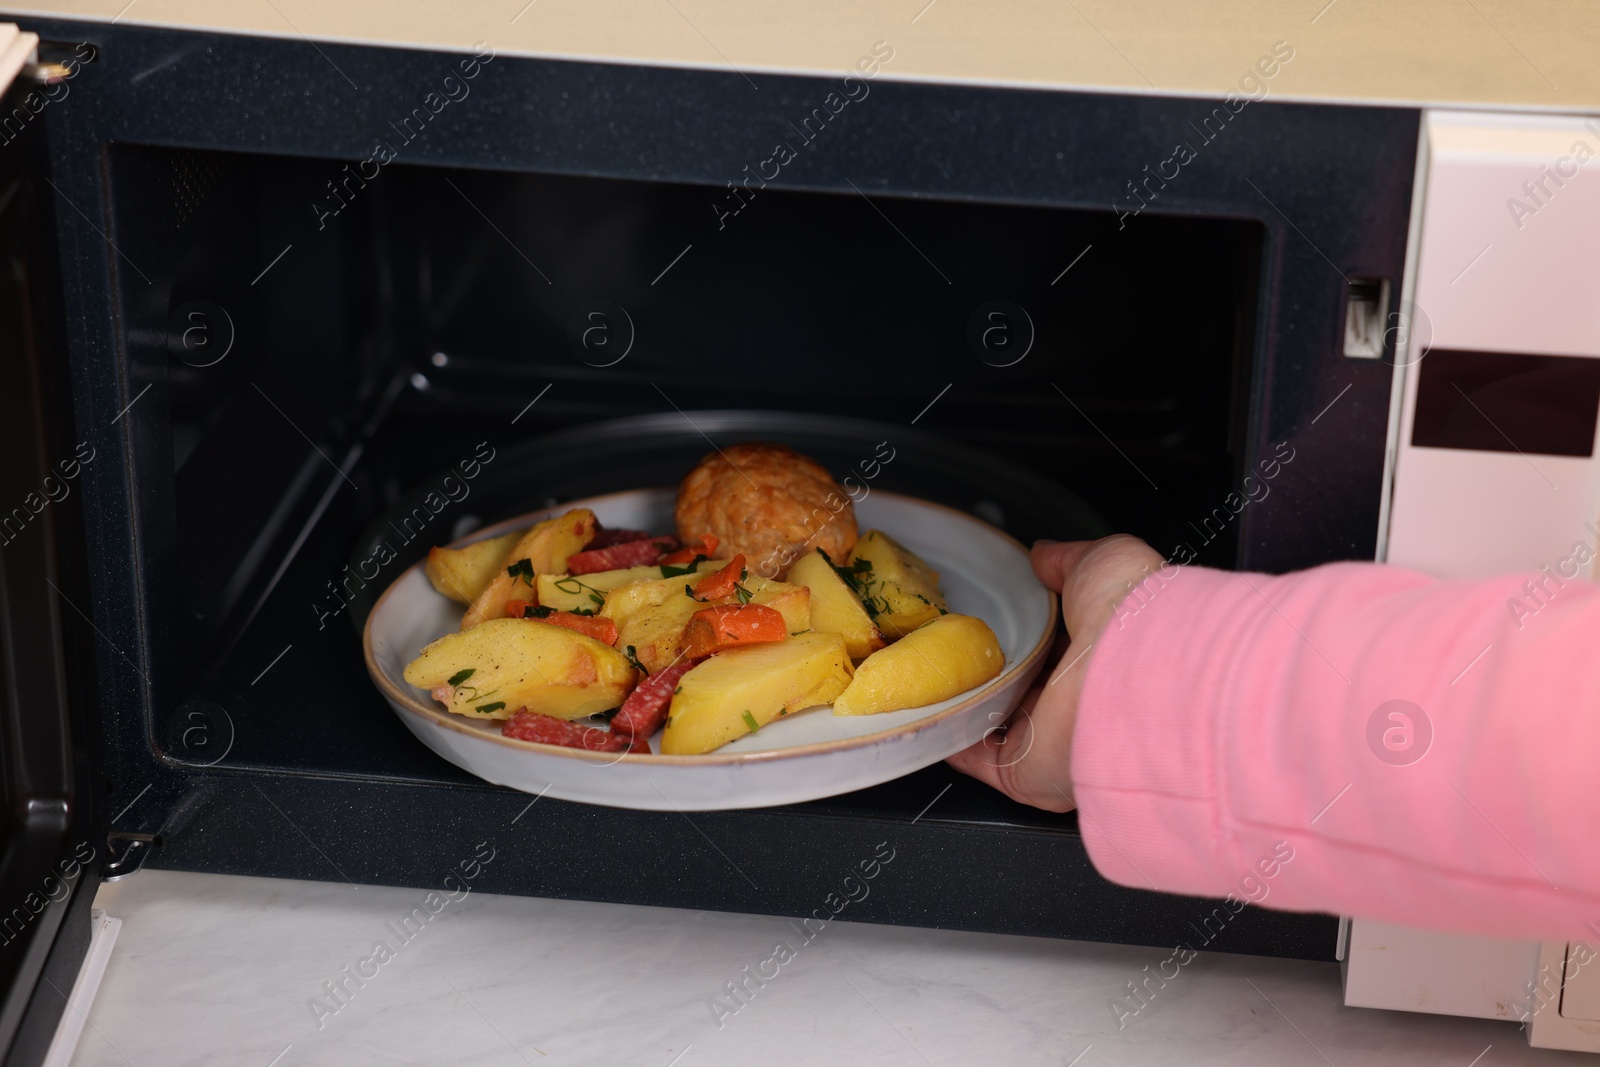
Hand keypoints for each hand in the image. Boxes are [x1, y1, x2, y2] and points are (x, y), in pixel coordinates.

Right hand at [947, 534, 1165, 810]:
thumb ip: (1066, 559)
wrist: (1136, 677)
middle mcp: (1078, 699)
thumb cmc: (1130, 614)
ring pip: (998, 721)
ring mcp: (1051, 737)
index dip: (1025, 629)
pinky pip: (978, 759)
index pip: (1056, 644)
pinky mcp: (1026, 770)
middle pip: (1024, 684)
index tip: (992, 614)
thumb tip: (1042, 554)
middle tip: (952, 641)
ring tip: (928, 672)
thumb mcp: (1102, 561)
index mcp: (1101, 652)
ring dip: (965, 702)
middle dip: (990, 665)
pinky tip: (927, 712)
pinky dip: (951, 739)